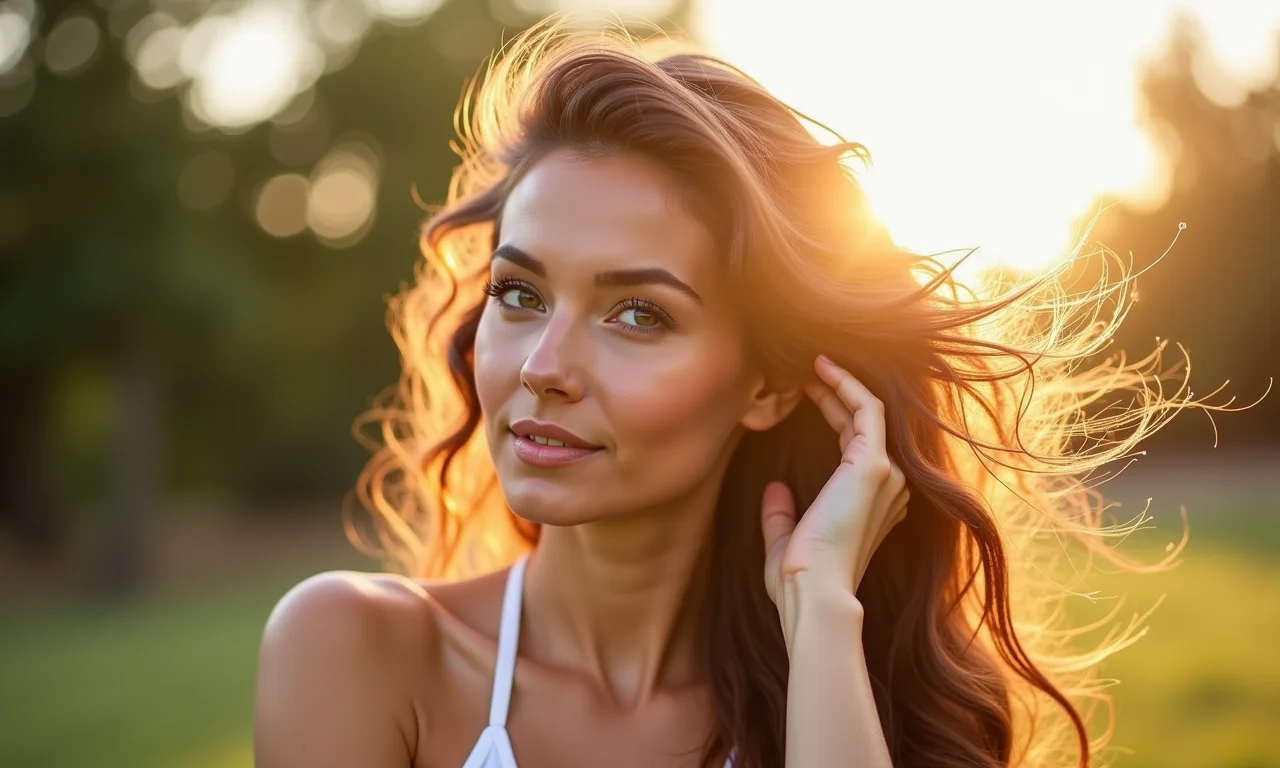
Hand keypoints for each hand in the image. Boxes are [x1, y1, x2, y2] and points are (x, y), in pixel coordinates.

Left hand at [762, 355, 909, 604]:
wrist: (814, 592)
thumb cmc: (801, 578)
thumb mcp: (784, 542)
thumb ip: (781, 516)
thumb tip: (774, 488)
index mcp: (873, 504)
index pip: (856, 446)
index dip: (835, 415)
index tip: (807, 393)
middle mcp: (888, 487)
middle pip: (864, 425)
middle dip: (837, 394)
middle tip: (807, 371)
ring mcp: (885, 474)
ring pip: (869, 412)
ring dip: (842, 384)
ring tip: (813, 363)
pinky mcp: (874, 464)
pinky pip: (868, 410)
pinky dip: (848, 385)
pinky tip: (822, 370)